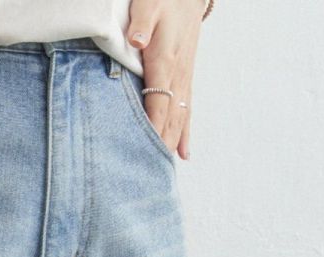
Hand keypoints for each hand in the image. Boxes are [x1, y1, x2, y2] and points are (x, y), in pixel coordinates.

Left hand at [127, 0, 206, 159]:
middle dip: (161, 144)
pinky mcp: (186, 78)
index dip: (151, 127)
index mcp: (164, 61)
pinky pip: (186, 111)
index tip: (145, 150)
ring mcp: (184, 79)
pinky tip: (183, 154)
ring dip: (172, 144)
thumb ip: (141, 23)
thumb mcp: (148, 5)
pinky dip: (184, 134)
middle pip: (169, 118)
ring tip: (164, 170)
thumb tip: (136, 42)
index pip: (157, 101)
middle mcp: (177, 75)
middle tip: (151, 173)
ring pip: (179, 118)